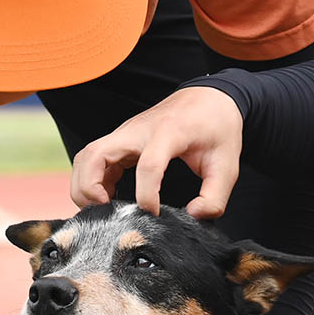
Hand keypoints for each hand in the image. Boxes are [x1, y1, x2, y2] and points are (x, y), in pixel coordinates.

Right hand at [70, 87, 242, 217]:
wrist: (208, 98)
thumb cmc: (217, 129)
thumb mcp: (227, 165)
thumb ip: (215, 197)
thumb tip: (193, 216)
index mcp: (168, 133)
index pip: (148, 165)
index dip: (147, 196)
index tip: (154, 214)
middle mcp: (138, 131)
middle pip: (94, 155)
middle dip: (90, 189)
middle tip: (107, 213)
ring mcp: (125, 133)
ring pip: (86, 157)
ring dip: (85, 185)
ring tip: (104, 207)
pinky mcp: (121, 140)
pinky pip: (93, 160)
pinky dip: (92, 181)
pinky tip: (110, 198)